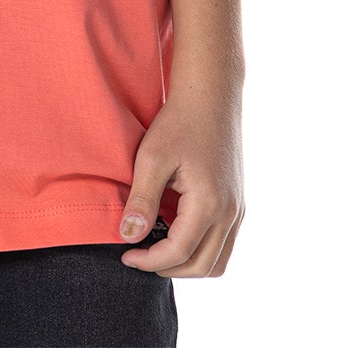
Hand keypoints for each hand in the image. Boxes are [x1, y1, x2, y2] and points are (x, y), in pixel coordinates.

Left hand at [117, 82, 244, 276]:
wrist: (211, 95)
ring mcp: (238, 209)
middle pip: (202, 267)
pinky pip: (223, 242)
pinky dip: (199, 248)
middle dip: (168, 269)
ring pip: (217, 260)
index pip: (179, 253)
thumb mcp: (151, 157)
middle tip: (139, 256)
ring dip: (187, 263)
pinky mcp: (238, 203)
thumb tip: (128, 237)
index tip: (125, 255)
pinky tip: (173, 229)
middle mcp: (231, 213)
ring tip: (156, 247)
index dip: (149, 261)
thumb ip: (142, 200)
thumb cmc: (179, 122)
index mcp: (210, 204)